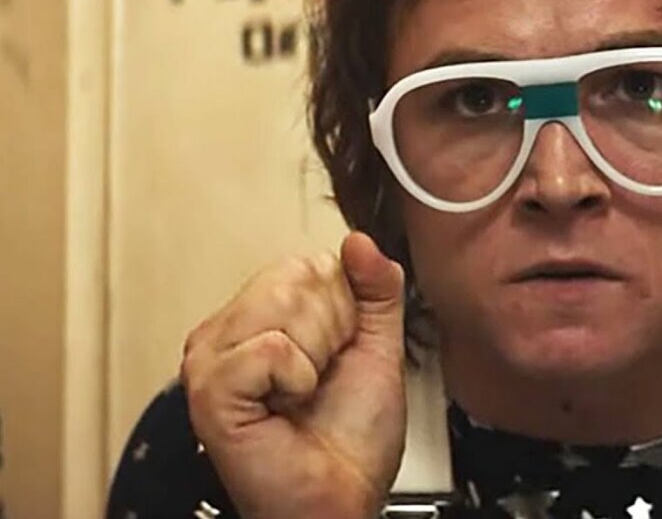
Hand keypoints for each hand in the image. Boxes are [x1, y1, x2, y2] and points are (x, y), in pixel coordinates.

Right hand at [180, 231, 406, 518]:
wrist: (340, 498)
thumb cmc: (351, 440)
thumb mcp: (379, 349)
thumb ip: (377, 290)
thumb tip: (359, 240)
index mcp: (262, 315)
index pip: (309, 262)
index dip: (343, 310)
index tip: (337, 356)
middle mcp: (229, 331)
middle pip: (296, 276)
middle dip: (331, 331)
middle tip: (318, 379)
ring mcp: (211, 357)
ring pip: (284, 304)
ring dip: (315, 357)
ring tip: (300, 393)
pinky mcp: (210, 387)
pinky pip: (272, 347)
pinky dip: (295, 380)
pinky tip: (283, 407)